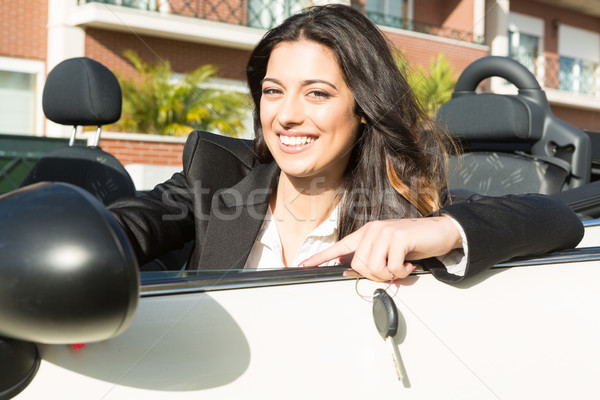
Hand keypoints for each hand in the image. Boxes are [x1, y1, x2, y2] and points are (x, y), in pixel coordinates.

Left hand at [301, 216, 462, 281]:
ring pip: (373, 267)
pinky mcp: (398, 237)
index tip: (304, 265)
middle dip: (375, 276)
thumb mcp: (388, 251)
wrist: (440, 232)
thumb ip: (369, 258)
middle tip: (392, 272)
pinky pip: (392, 267)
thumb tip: (349, 271)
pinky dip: (402, 272)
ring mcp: (385, 232)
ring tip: (401, 268)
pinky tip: (410, 265)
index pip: (339, 247)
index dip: (320, 257)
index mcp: (366, 233)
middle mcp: (372, 230)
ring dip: (389, 275)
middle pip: (359, 265)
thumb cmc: (413, 244)